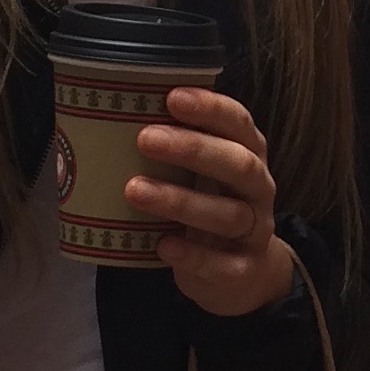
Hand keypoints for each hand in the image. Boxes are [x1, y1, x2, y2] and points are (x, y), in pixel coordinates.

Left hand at [126, 89, 296, 317]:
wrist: (242, 273)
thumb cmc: (208, 205)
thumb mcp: (199, 174)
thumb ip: (174, 149)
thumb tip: (110, 117)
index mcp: (248, 154)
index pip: (238, 123)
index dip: (211, 108)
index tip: (172, 97)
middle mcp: (258, 189)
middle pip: (239, 165)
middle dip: (194, 149)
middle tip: (145, 139)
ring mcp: (255, 231)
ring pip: (230, 215)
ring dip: (181, 201)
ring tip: (134, 190)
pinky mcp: (244, 270)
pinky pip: (224, 265)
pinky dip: (193, 256)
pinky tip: (163, 244)